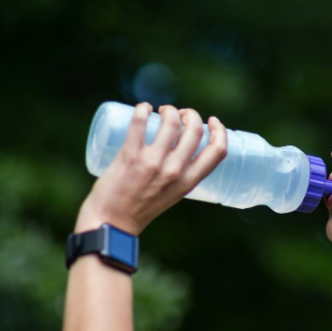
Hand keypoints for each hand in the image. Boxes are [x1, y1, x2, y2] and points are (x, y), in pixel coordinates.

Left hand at [75, 103, 227, 234]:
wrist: (111, 223)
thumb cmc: (140, 209)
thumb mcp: (171, 195)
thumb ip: (179, 176)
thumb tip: (179, 150)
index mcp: (188, 182)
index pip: (218, 151)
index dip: (220, 131)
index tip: (212, 121)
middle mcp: (174, 171)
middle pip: (194, 130)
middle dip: (191, 114)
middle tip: (180, 114)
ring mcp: (153, 162)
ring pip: (171, 122)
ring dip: (169, 109)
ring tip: (162, 111)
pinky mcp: (130, 156)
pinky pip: (139, 123)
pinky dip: (143, 109)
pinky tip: (143, 107)